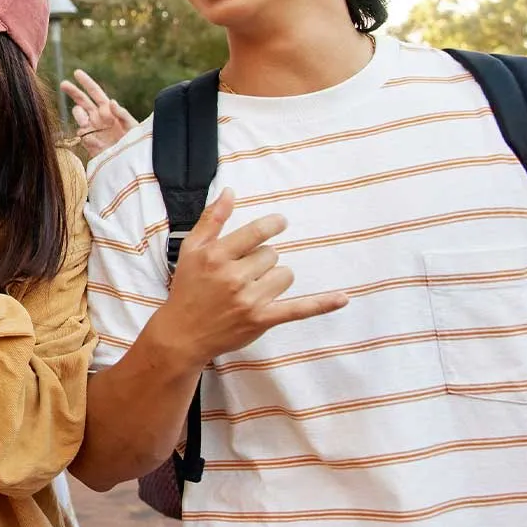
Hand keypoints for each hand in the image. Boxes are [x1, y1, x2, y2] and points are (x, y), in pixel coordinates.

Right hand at [61, 69, 136, 155]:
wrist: (128, 163)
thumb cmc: (135, 143)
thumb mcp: (133, 127)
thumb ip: (122, 114)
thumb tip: (111, 101)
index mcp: (109, 110)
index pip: (95, 92)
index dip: (86, 82)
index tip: (77, 73)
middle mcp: (98, 117)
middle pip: (82, 100)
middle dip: (72, 91)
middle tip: (63, 84)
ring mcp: (91, 128)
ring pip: (78, 114)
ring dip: (80, 114)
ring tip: (88, 122)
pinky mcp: (87, 140)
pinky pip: (80, 132)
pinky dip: (85, 133)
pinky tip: (97, 140)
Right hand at [148, 189, 348, 367]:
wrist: (183, 334)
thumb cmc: (187, 289)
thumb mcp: (191, 249)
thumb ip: (212, 219)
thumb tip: (229, 192)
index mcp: (216, 256)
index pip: (256, 233)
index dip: (272, 226)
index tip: (280, 223)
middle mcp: (233, 276)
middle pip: (272, 255)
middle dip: (261, 262)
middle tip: (241, 275)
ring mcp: (249, 299)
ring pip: (284, 275)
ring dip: (274, 279)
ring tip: (252, 290)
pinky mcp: (262, 320)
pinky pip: (299, 309)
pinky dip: (322, 304)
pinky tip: (343, 298)